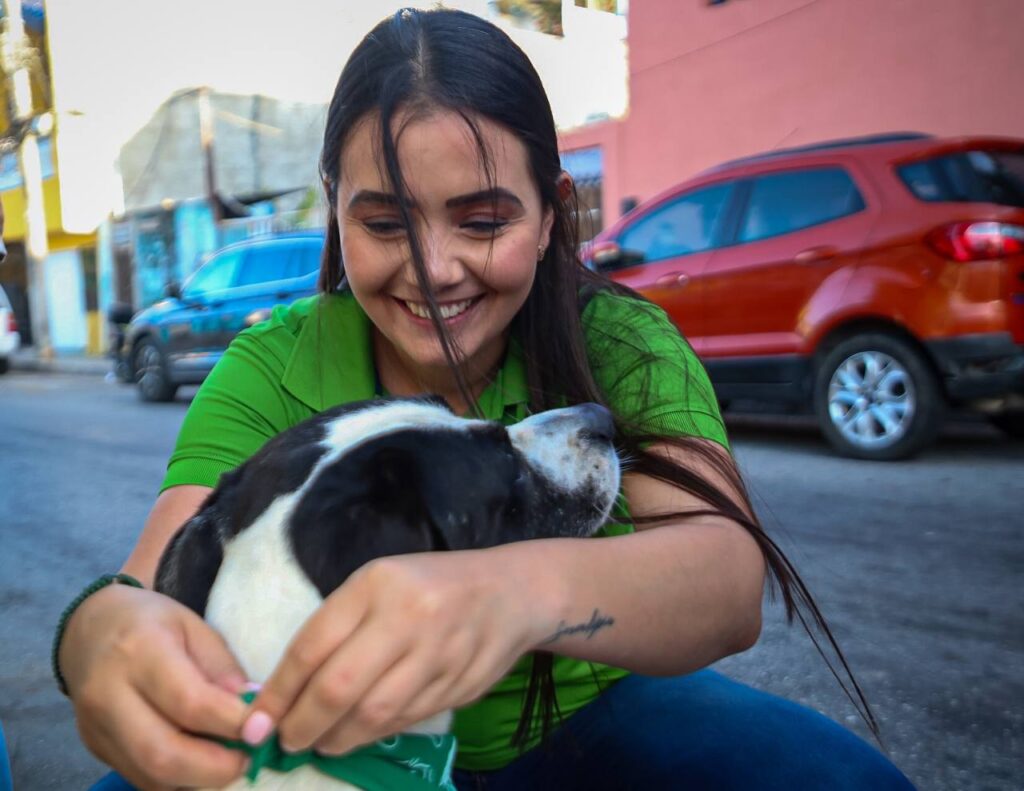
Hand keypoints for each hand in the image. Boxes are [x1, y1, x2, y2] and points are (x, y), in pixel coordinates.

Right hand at [60, 584, 250, 789]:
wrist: (88, 630)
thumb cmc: (150, 622)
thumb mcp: (194, 627)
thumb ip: (222, 669)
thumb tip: (252, 713)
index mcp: (140, 651)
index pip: (189, 702)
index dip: (231, 724)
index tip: (262, 730)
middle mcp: (109, 694)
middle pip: (162, 753)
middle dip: (214, 769)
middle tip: (247, 760)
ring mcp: (96, 726)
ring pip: (149, 775)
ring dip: (197, 780)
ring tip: (228, 764)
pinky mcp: (95, 747)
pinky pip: (139, 778)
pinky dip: (176, 781)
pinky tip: (200, 766)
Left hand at [246, 549, 551, 755]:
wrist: (509, 592)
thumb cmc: (428, 584)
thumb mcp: (377, 584)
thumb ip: (336, 627)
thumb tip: (285, 688)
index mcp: (378, 585)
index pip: (314, 646)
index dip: (279, 691)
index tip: (257, 720)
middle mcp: (409, 618)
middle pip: (340, 687)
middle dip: (302, 724)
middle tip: (284, 741)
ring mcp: (439, 655)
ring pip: (373, 714)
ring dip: (336, 738)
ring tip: (318, 742)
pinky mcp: (460, 685)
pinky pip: (405, 721)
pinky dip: (373, 735)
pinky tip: (357, 734)